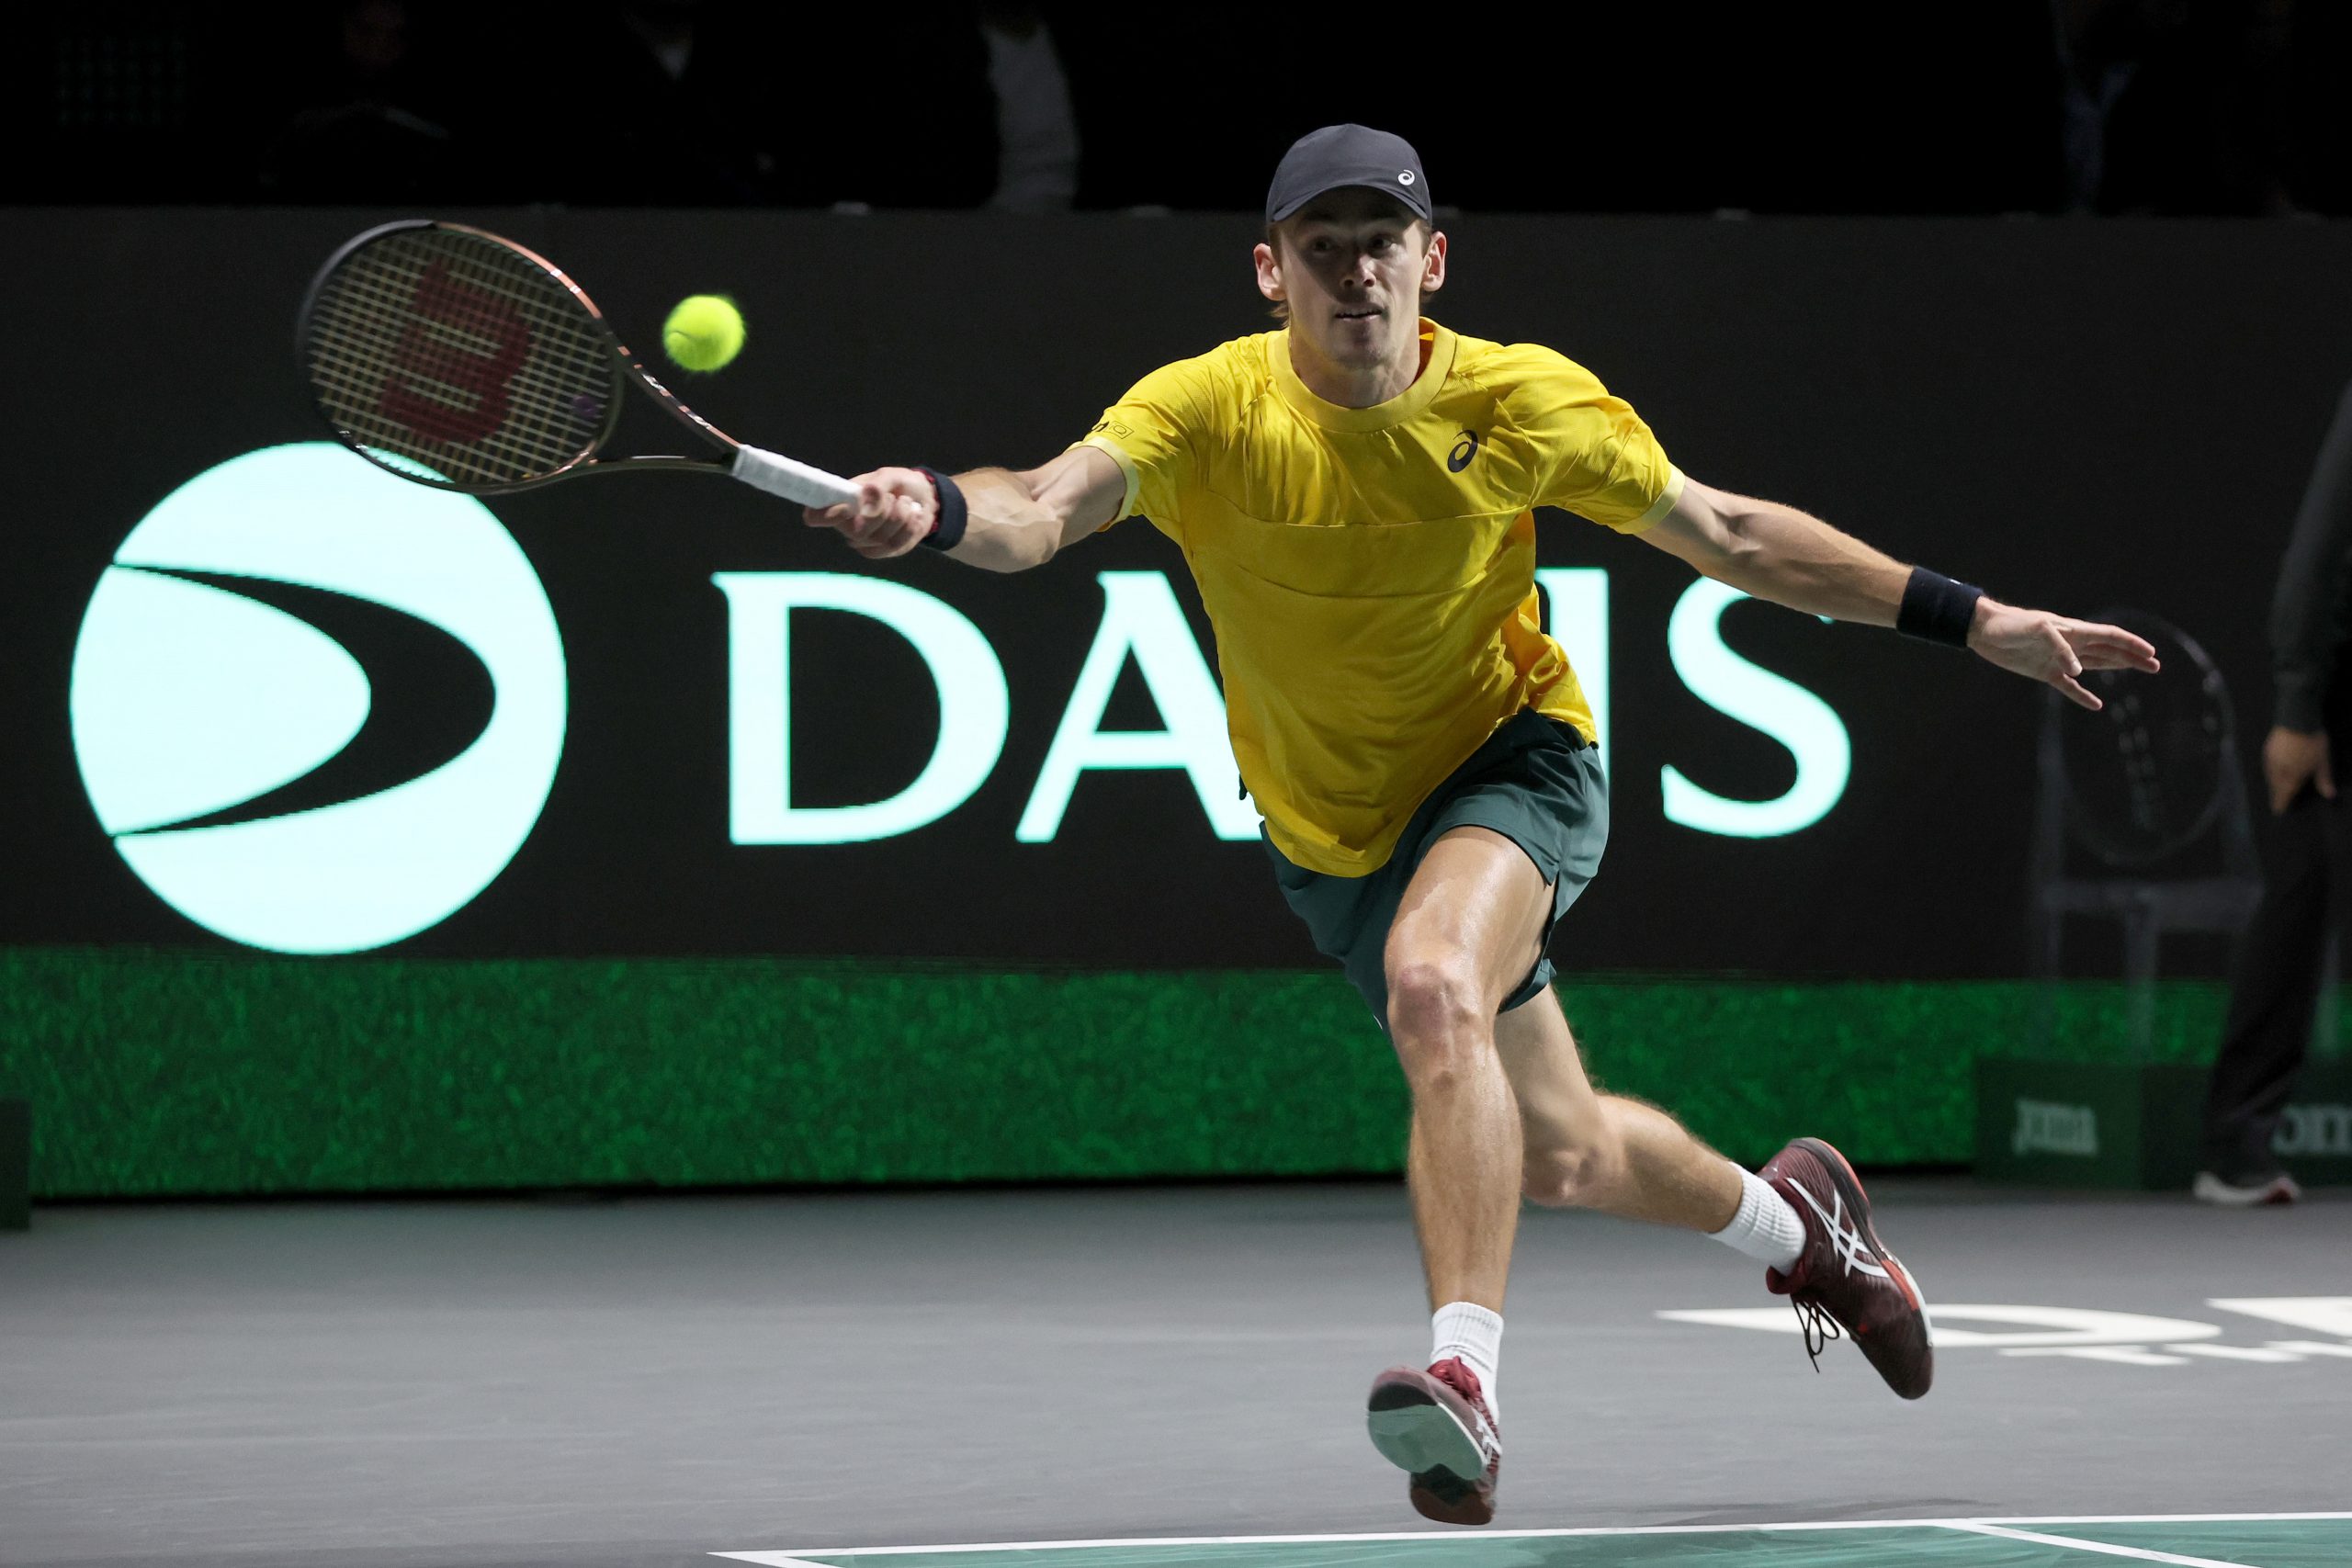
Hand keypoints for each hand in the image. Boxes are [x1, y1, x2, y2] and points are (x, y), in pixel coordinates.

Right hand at [802, 466, 936, 558]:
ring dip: (899, 517)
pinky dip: (909, 527)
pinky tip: (913, 516)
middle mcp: (848, 526)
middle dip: (880, 513)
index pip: (817, 516)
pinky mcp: (885, 551)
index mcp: (841, 504)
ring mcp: (866, 542)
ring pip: (879, 539)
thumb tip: (868, 492)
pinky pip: (895, 545)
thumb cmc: (898, 484)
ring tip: (905, 503)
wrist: (924, 497)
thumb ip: (878, 485)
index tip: (843, 508)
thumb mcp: (889, 476)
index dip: (822, 516)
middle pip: (857, 532)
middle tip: (891, 497)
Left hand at [1967, 599, 2159, 709]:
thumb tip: (2077, 671)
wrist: (1985, 631)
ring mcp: (2059, 659)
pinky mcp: (2044, 673)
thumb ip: (2059, 647)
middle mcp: (2071, 644)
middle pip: (2109, 651)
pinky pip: (2068, 687)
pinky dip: (2082, 695)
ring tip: (2138, 670)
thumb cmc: (2012, 625)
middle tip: (2155, 666)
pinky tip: (2095, 705)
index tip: (2150, 653)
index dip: (2131, 644)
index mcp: (2074, 631)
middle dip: (2132, 657)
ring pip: (2095, 665)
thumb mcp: (2037, 629)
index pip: (2110, 636)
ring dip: (2117, 667)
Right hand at [2264, 725, 2334, 813]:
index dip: (2281, 803)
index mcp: (2291, 776)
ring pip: (2270, 775)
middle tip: (2278, 799)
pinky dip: (2271, 770)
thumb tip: (2329, 795)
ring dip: (2273, 782)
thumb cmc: (2312, 743)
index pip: (2284, 794)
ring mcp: (2270, 759)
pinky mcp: (2268, 749)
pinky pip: (2268, 765)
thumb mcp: (2322, 762)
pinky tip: (2276, 768)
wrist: (2297, 720)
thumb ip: (2323, 779)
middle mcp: (2277, 770)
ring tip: (2277, 785)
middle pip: (2275, 786)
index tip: (2278, 811)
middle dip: (2277, 793)